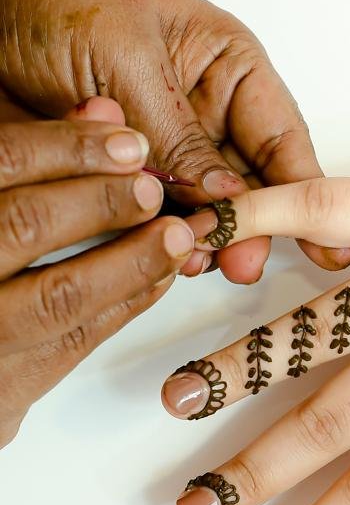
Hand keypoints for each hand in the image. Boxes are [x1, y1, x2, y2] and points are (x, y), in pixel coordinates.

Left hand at [0, 0, 349, 284]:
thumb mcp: (127, 57)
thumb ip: (177, 131)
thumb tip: (227, 195)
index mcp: (227, 67)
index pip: (282, 138)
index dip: (306, 191)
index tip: (325, 239)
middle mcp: (204, 111)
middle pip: (250, 184)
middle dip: (250, 226)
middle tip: (242, 261)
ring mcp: (165, 146)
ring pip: (203, 209)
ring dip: (201, 235)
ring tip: (196, 254)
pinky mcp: (124, 174)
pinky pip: (151, 216)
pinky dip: (154, 235)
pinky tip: (156, 245)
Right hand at [0, 94, 197, 449]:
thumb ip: (37, 153)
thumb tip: (107, 109)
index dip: (66, 146)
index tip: (126, 140)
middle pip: (23, 226)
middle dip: (100, 202)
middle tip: (151, 188)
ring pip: (57, 297)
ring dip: (130, 261)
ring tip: (176, 235)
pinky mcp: (4, 395)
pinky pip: (72, 345)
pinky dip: (124, 305)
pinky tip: (158, 276)